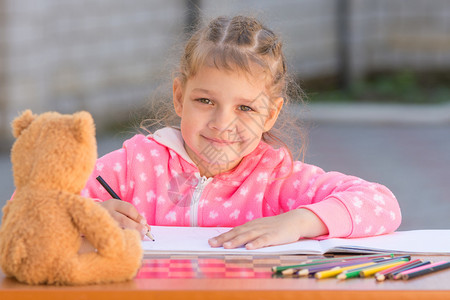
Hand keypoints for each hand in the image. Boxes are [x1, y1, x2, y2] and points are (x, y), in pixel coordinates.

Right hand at [98, 199, 149, 238]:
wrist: (88, 215)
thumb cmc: (110, 213)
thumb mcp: (120, 210)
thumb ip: (134, 217)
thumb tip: (148, 228)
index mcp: (113, 203)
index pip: (129, 209)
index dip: (138, 217)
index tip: (144, 223)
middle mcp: (107, 211)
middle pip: (124, 220)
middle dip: (136, 227)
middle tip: (144, 231)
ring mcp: (102, 222)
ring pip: (117, 229)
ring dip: (129, 234)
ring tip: (137, 237)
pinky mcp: (98, 232)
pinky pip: (112, 236)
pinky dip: (121, 239)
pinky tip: (126, 241)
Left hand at [208, 209, 328, 249]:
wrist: (294, 220)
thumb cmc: (275, 227)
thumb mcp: (260, 228)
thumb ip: (249, 233)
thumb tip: (234, 240)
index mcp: (251, 226)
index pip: (233, 231)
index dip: (222, 236)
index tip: (210, 241)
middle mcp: (255, 227)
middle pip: (237, 233)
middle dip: (224, 239)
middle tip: (211, 244)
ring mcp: (264, 231)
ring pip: (248, 236)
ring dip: (236, 241)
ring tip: (226, 246)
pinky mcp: (274, 236)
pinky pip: (264, 240)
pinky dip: (256, 244)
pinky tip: (249, 248)